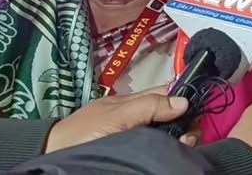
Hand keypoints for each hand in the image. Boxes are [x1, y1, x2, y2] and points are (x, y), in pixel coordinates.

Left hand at [45, 86, 195, 153]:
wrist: (55, 157)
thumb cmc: (82, 133)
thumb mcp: (116, 114)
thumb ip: (148, 105)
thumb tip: (184, 102)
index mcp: (136, 102)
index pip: (170, 94)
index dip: (185, 100)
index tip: (196, 114)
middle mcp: (140, 119)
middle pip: (174, 117)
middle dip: (186, 125)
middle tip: (187, 139)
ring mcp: (139, 138)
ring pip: (170, 135)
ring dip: (180, 140)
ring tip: (181, 148)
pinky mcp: (136, 153)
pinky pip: (159, 150)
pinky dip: (168, 152)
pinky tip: (170, 156)